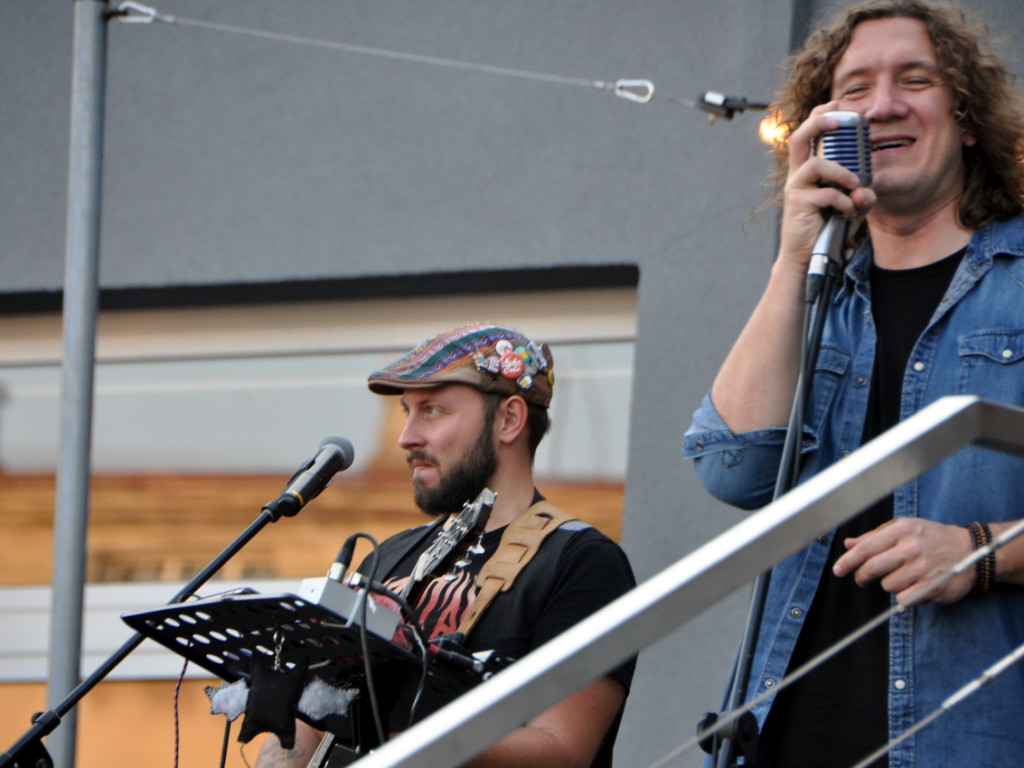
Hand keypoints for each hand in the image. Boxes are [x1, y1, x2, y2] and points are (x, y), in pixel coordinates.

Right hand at [777, 102, 875, 272]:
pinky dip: (843, 201)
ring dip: (842, 171)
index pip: (808, 135)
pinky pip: (826, 193)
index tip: (839, 104)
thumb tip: (866, 190)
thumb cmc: (827, 228)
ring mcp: (795, 188)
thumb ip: (862, 197)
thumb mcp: (851, 208)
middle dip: (820, 122)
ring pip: (817, 164)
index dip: (821, 116)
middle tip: (840, 120)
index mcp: (807, 170)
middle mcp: (797, 175)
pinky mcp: (798, 204)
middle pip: (799, 137)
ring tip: (855, 185)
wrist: (807, 257)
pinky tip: (848, 212)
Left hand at [832, 517, 974, 604]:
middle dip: (862, 575)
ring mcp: (921, 568)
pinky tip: (915, 586)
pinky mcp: (931, 587)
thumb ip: (875, 537)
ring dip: (890, 584)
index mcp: (901, 530)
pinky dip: (905, 595)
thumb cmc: (932, 538)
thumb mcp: (905, 528)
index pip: (865, 548)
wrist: (971, 550)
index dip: (848, 561)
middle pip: (871, 568)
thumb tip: (849, 544)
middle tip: (861, 578)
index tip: (838, 569)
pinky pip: (903, 598)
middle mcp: (910, 548)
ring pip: (887, 585)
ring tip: (904, 575)